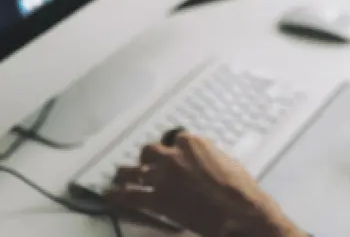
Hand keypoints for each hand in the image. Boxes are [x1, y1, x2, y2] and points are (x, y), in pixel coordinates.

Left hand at [105, 132, 304, 236]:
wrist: (238, 212)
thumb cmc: (239, 188)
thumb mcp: (226, 162)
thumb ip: (207, 156)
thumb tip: (201, 160)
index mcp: (193, 143)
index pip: (175, 137)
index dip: (172, 148)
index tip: (172, 154)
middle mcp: (173, 155)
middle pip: (149, 150)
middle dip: (147, 159)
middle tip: (146, 167)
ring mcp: (162, 177)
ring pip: (132, 170)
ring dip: (126, 174)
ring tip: (119, 178)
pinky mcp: (156, 199)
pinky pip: (129, 195)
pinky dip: (117, 195)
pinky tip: (111, 195)